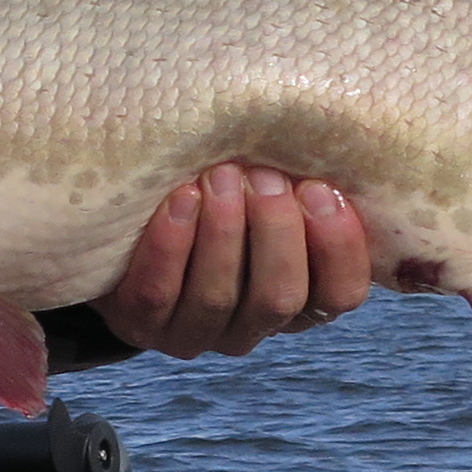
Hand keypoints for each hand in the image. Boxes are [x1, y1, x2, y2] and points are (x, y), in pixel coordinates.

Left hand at [91, 164, 372, 358]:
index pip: (341, 294)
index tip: (321, 190)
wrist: (130, 229)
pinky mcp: (142, 326)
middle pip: (280, 298)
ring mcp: (196, 333)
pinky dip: (172, 245)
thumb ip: (297, 182)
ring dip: (224, 233)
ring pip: (219, 297)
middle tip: (266, 178)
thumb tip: (327, 138)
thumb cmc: (220, 194)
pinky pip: (159, 293)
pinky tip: (181, 199)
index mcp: (301, 299)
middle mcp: (253, 327)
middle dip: (276, 233)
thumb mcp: (265, 190)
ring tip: (222, 177)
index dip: (339, 247)